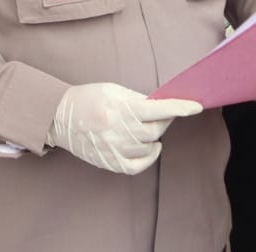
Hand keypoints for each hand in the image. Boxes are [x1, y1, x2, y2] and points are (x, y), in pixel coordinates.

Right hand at [47, 82, 201, 174]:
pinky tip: (149, 147)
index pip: (158, 109)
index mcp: (120, 108)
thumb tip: (162, 106)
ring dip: (152, 136)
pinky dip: (150, 156)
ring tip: (141, 127)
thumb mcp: (113, 90)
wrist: (59, 117)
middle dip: (163, 119)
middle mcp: (119, 130)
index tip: (196, 106)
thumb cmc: (87, 98)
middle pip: (157, 129)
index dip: (180, 108)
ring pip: (151, 146)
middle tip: (159, 113)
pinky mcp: (112, 163)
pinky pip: (141, 165)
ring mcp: (115, 149)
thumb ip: (138, 98)